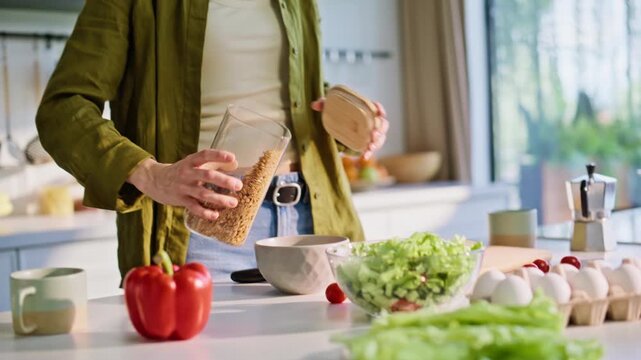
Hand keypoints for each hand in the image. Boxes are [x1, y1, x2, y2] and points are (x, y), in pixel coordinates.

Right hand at [127, 149, 242, 220]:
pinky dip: (205, 212)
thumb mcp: (190, 164)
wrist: (154, 180)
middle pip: (207, 175)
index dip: (218, 155)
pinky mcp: (180, 200)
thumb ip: (209, 164)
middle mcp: (187, 173)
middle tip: (238, 185)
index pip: (205, 155)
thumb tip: (234, 164)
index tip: (233, 158)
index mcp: (190, 161)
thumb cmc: (180, 171)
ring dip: (219, 199)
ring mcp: (183, 187)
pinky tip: (215, 215)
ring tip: (233, 202)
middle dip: (224, 181)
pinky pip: (194, 207)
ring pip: (203, 194)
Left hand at [311, 98, 388, 158]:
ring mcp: (370, 134)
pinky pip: (371, 149)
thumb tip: (314, 105)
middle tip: (374, 134)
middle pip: (383, 125)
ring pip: (380, 138)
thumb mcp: (330, 107)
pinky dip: (369, 153)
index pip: (377, 109)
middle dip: (380, 130)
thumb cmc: (337, 112)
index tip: (378, 111)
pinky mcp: (366, 143)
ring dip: (377, 143)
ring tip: (370, 146)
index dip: (380, 110)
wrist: (338, 123)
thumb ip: (324, 104)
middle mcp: (371, 122)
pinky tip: (364, 157)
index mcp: (366, 110)